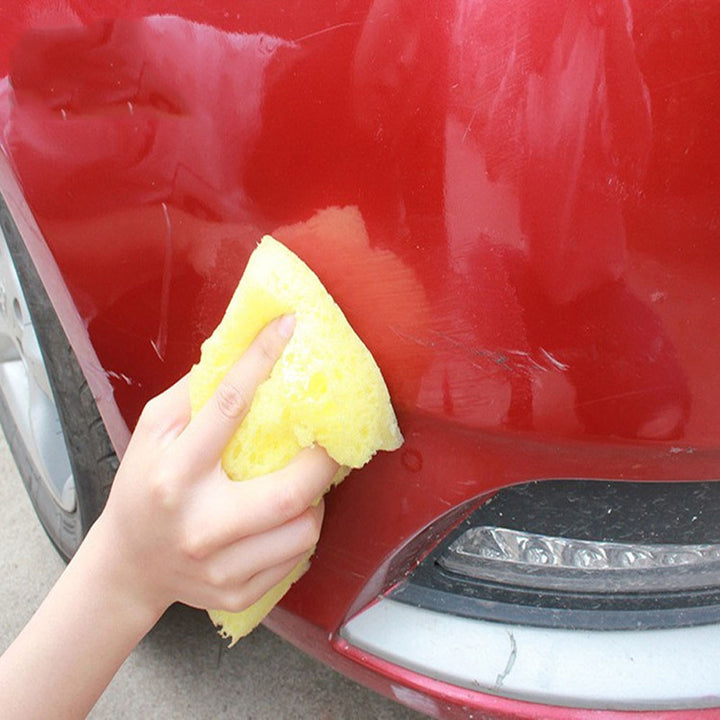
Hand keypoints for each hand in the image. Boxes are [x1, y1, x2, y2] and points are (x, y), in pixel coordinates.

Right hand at [89, 313, 338, 620]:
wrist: (129, 566)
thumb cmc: (142, 489)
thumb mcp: (152, 434)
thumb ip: (193, 395)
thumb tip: (242, 353)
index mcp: (173, 474)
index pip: (226, 407)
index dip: (261, 360)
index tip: (288, 327)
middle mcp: (198, 524)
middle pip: (287, 493)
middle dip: (323, 462)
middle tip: (331, 443)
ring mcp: (220, 567)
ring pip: (303, 531)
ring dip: (317, 500)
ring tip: (308, 482)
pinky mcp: (237, 593)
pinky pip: (296, 559)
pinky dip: (303, 530)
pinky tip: (289, 516)